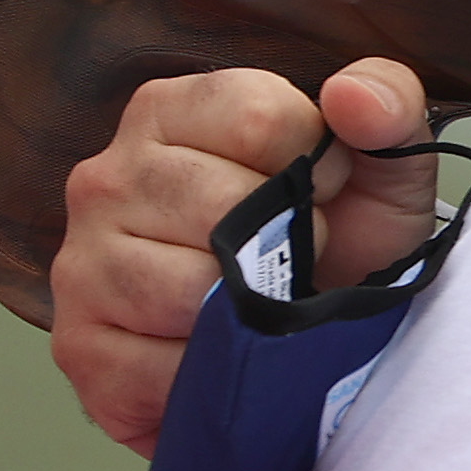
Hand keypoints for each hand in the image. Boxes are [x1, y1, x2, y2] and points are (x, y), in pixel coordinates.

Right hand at [48, 56, 438, 453]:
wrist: (305, 356)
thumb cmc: (337, 249)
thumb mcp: (382, 171)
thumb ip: (388, 106)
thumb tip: (353, 95)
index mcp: (169, 113)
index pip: (258, 116)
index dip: (317, 166)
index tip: (322, 195)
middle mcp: (107, 178)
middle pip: (222, 206)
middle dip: (288, 244)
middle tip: (294, 262)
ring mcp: (82, 263)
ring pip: (189, 289)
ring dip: (251, 314)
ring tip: (260, 307)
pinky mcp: (82, 348)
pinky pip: (160, 366)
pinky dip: (214, 375)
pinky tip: (224, 360)